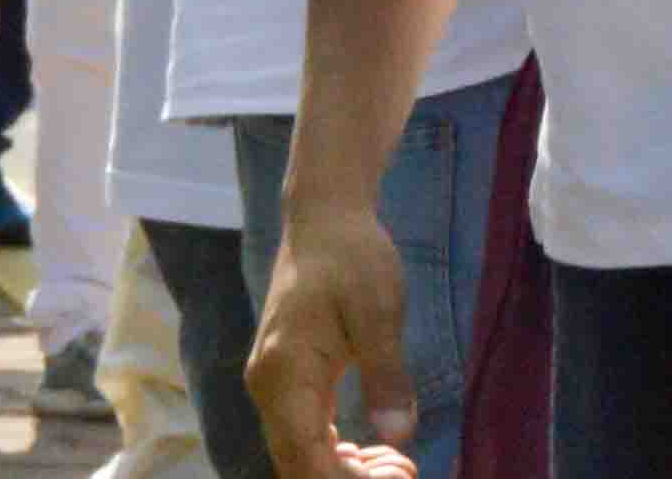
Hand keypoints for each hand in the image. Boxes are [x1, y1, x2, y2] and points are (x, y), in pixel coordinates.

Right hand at [246, 197, 416, 475]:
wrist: (325, 219)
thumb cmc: (354, 257)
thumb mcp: (380, 312)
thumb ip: (387, 375)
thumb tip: (401, 432)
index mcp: (284, 375)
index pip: (303, 454)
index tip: (393, 478)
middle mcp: (268, 388)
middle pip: (296, 461)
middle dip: (344, 478)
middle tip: (403, 473)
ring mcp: (273, 385)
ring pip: (297, 450)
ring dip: (340, 468)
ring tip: (396, 466)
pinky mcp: (286, 378)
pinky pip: (302, 430)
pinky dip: (333, 449)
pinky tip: (371, 454)